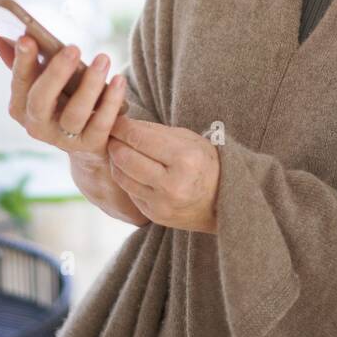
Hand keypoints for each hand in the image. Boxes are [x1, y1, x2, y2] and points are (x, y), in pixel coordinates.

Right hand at [0, 32, 148, 226]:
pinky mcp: (91, 145)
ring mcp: (64, 139)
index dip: (22, 61)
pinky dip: (111, 101)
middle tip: (73, 47)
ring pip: (75, 113)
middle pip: (41, 101)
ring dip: (90, 84)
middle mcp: (37, 126)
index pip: (19, 82)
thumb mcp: (39, 83)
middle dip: (56, 73)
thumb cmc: (59, 101)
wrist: (84, 143)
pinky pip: (102, 123)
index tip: (27, 38)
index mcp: (20, 106)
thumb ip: (20, 60)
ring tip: (103, 58)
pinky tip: (118, 80)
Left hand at [106, 117, 220, 233]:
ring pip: (122, 176)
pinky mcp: (154, 216)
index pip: (139, 138)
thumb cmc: (205, 163)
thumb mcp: (188, 140)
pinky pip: (130, 192)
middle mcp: (172, 184)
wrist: (223, 201)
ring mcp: (162, 203)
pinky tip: (131, 169)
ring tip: (119, 150)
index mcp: (185, 159)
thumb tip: (123, 123)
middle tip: (113, 135)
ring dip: (115, 161)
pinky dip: (126, 178)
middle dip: (114, 143)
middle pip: (124, 158)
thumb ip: (155, 131)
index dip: (121, 127)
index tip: (114, 120)